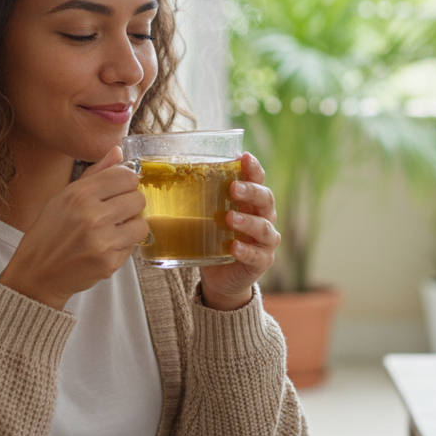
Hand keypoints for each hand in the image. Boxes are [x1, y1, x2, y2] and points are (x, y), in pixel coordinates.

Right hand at [0, 146, 148, 309]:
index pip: (126, 176)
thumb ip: (94, 174)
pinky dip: (123, 246)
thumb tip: (118, 152)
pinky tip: (105, 247)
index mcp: (78, 194)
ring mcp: (101, 241)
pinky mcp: (108, 263)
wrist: (36, 274)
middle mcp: (91, 216)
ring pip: (141, 224)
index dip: (126, 182)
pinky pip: (133, 247)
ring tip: (113, 230)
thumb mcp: (64, 197)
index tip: (119, 190)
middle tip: (115, 212)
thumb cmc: (49, 233)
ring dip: (131, 227)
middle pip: (138, 198)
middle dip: (130, 204)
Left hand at [199, 152, 280, 310]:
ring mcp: (265, 241)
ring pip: (264, 227)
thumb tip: (168, 174)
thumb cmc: (214, 240)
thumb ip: (198, 198)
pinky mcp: (262, 261)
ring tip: (229, 218)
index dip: (253, 168)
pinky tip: (233, 246)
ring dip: (248, 221)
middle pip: (266, 199)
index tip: (243, 157)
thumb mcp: (206, 217)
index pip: (258, 179)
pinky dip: (246, 250)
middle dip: (251, 192)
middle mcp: (264, 218)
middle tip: (233, 188)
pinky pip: (258, 255)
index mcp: (251, 202)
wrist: (221, 279)